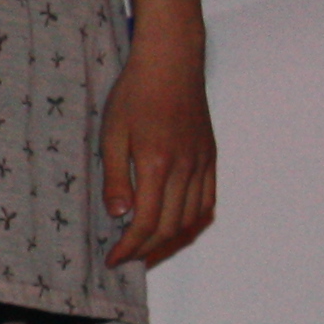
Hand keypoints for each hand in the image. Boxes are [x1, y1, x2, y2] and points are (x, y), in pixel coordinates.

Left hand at [98, 33, 216, 266]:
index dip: (130, 247)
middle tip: (127, 258)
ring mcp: (202, 163)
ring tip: (147, 248)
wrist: (171, 63)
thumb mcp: (112, 134)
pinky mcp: (211, 157)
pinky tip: (175, 226)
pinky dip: (193, 222)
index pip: (147, 222)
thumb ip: (115, 177)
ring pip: (193, 219)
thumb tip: (119, 215)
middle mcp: (185, 168)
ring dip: (170, 240)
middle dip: (147, 250)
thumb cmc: (135, 94)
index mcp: (157, 164)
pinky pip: (208, 201)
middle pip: (171, 227)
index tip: (114, 260)